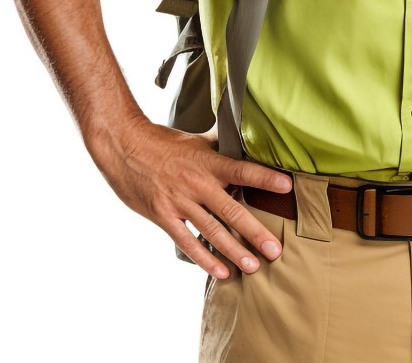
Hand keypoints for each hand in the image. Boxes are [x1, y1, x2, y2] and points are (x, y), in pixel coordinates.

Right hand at [88, 117, 291, 278]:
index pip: (242, 170)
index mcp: (208, 162)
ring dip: (234, 251)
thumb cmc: (161, 142)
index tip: (287, 186)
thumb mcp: (195, 140)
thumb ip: (219, 145)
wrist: (124, 146)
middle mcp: (197, 183)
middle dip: (255, 232)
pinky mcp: (163, 216)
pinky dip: (205, 258)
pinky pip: (187, 241)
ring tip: (254, 266)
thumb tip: (242, 139)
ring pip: (212, 231)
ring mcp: (180, 202)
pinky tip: (222, 271)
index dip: (264, 178)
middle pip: (232, 210)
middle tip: (276, 250)